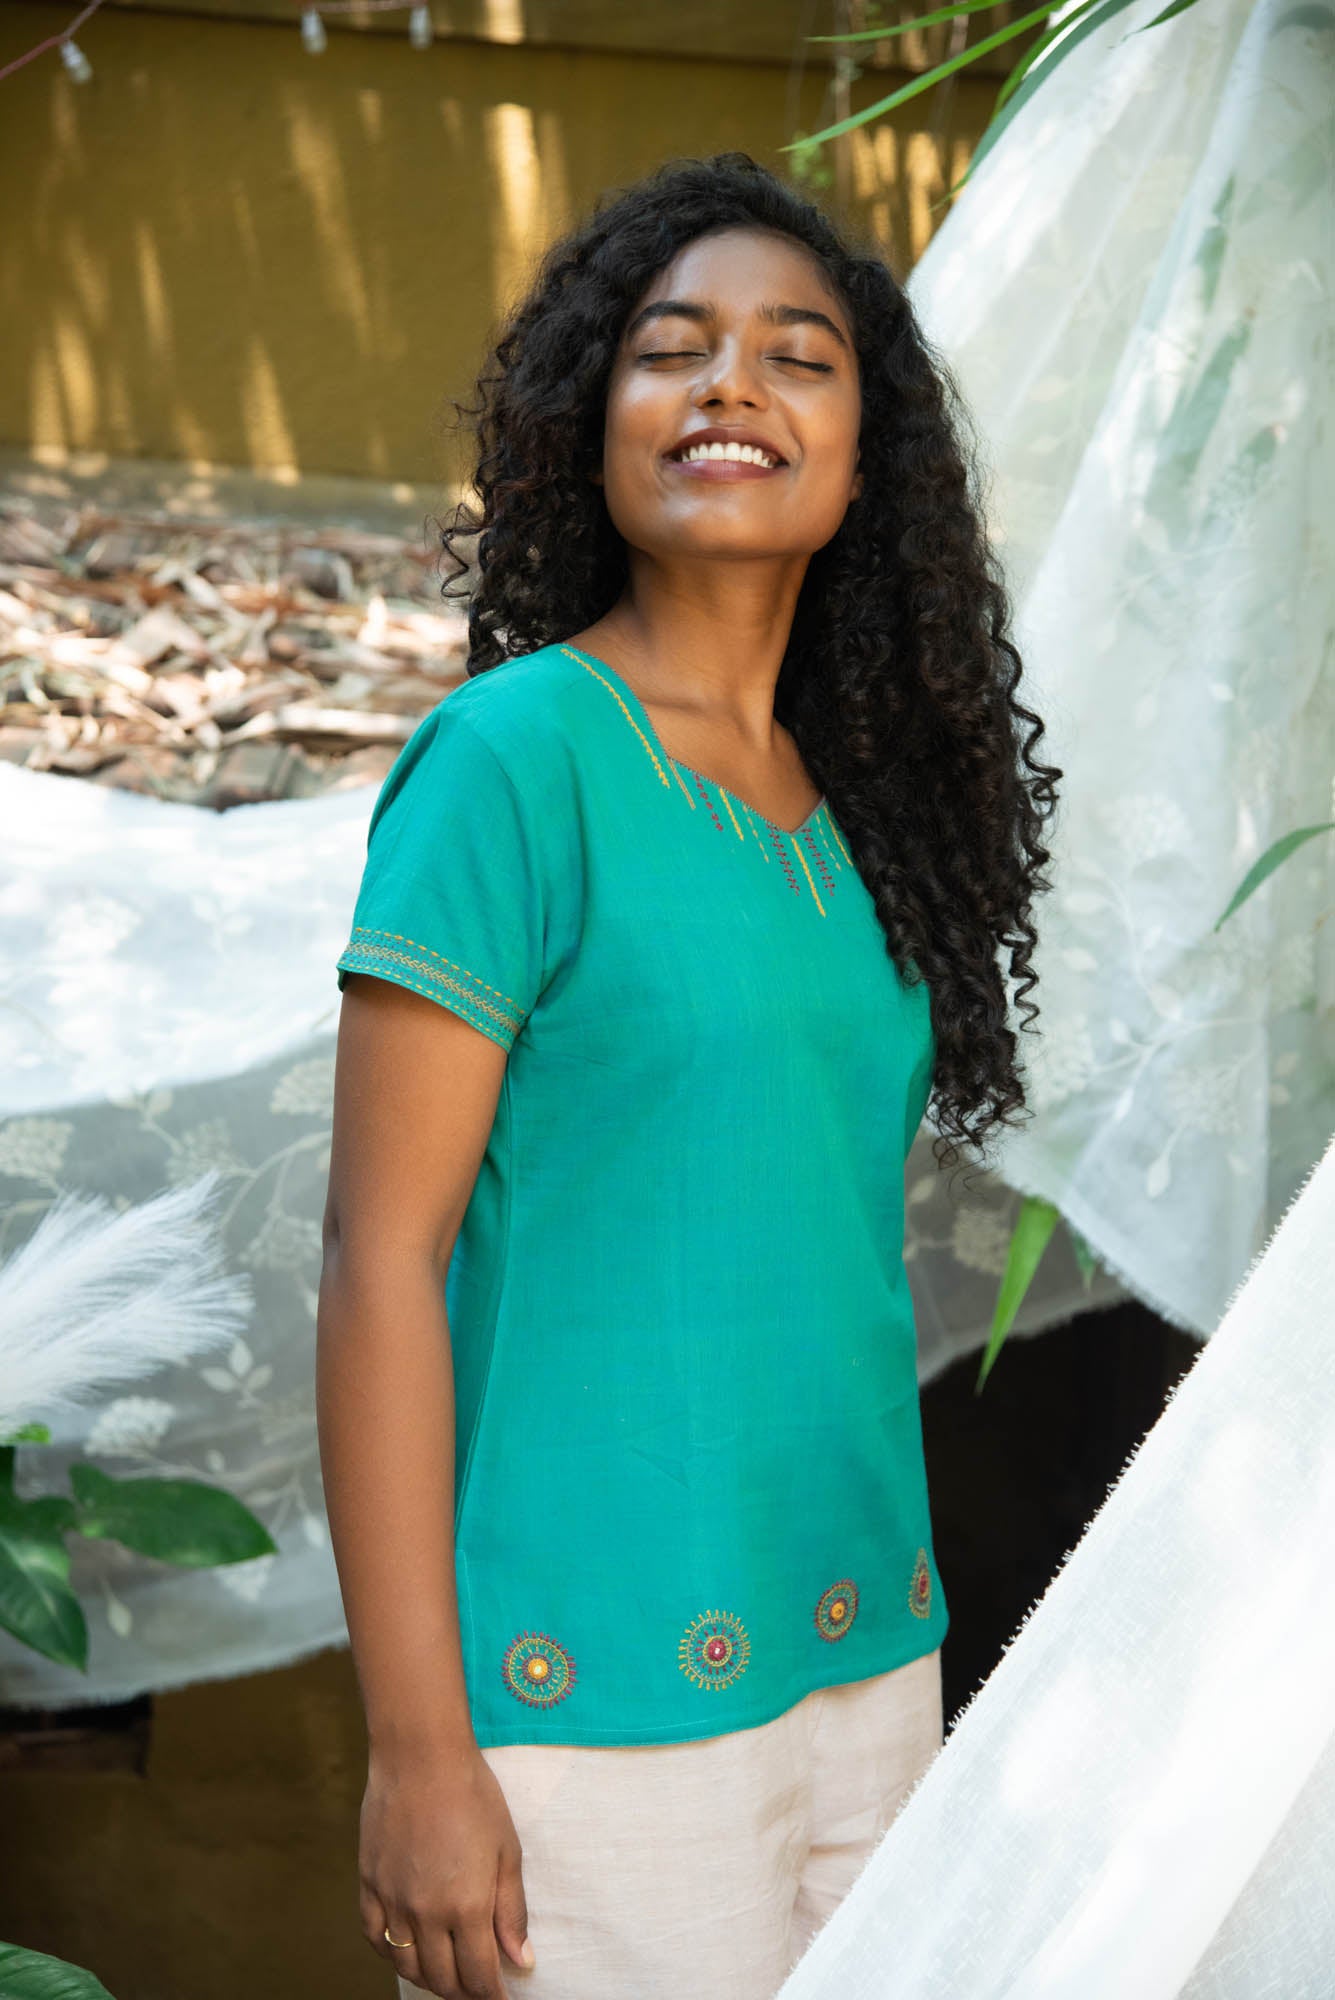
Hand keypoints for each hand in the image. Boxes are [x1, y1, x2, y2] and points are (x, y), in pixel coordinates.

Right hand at [360, 1739, 533, 1996]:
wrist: (421, 1757)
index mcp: (467, 1906)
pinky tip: (406, 1950)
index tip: (502, 1998)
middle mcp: (427, 1913)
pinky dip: (391, 1954)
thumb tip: (520, 1959)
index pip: (479, 1976)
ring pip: (407, 1966)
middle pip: (443, 1979)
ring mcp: (393, 1901)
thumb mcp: (507, 1851)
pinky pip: (375, 1938)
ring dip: (429, 1979)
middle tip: (478, 1985)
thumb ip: (511, 1910)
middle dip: (464, 1992)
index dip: (492, 1996)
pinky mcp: (369, 1884)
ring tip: (446, 1974)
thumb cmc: (473, 1795)